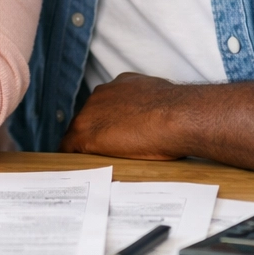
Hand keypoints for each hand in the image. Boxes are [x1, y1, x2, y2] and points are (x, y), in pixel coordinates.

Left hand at [59, 74, 253, 177]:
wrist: (179, 117)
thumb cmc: (183, 112)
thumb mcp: (167, 101)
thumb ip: (157, 107)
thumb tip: (169, 119)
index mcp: (122, 85)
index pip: (106, 106)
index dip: (109, 123)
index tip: (114, 136)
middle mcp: (103, 94)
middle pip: (89, 117)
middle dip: (95, 134)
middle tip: (102, 154)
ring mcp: (91, 113)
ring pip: (79, 131)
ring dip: (84, 147)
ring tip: (89, 164)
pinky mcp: (86, 133)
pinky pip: (70, 147)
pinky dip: (73, 158)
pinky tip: (78, 169)